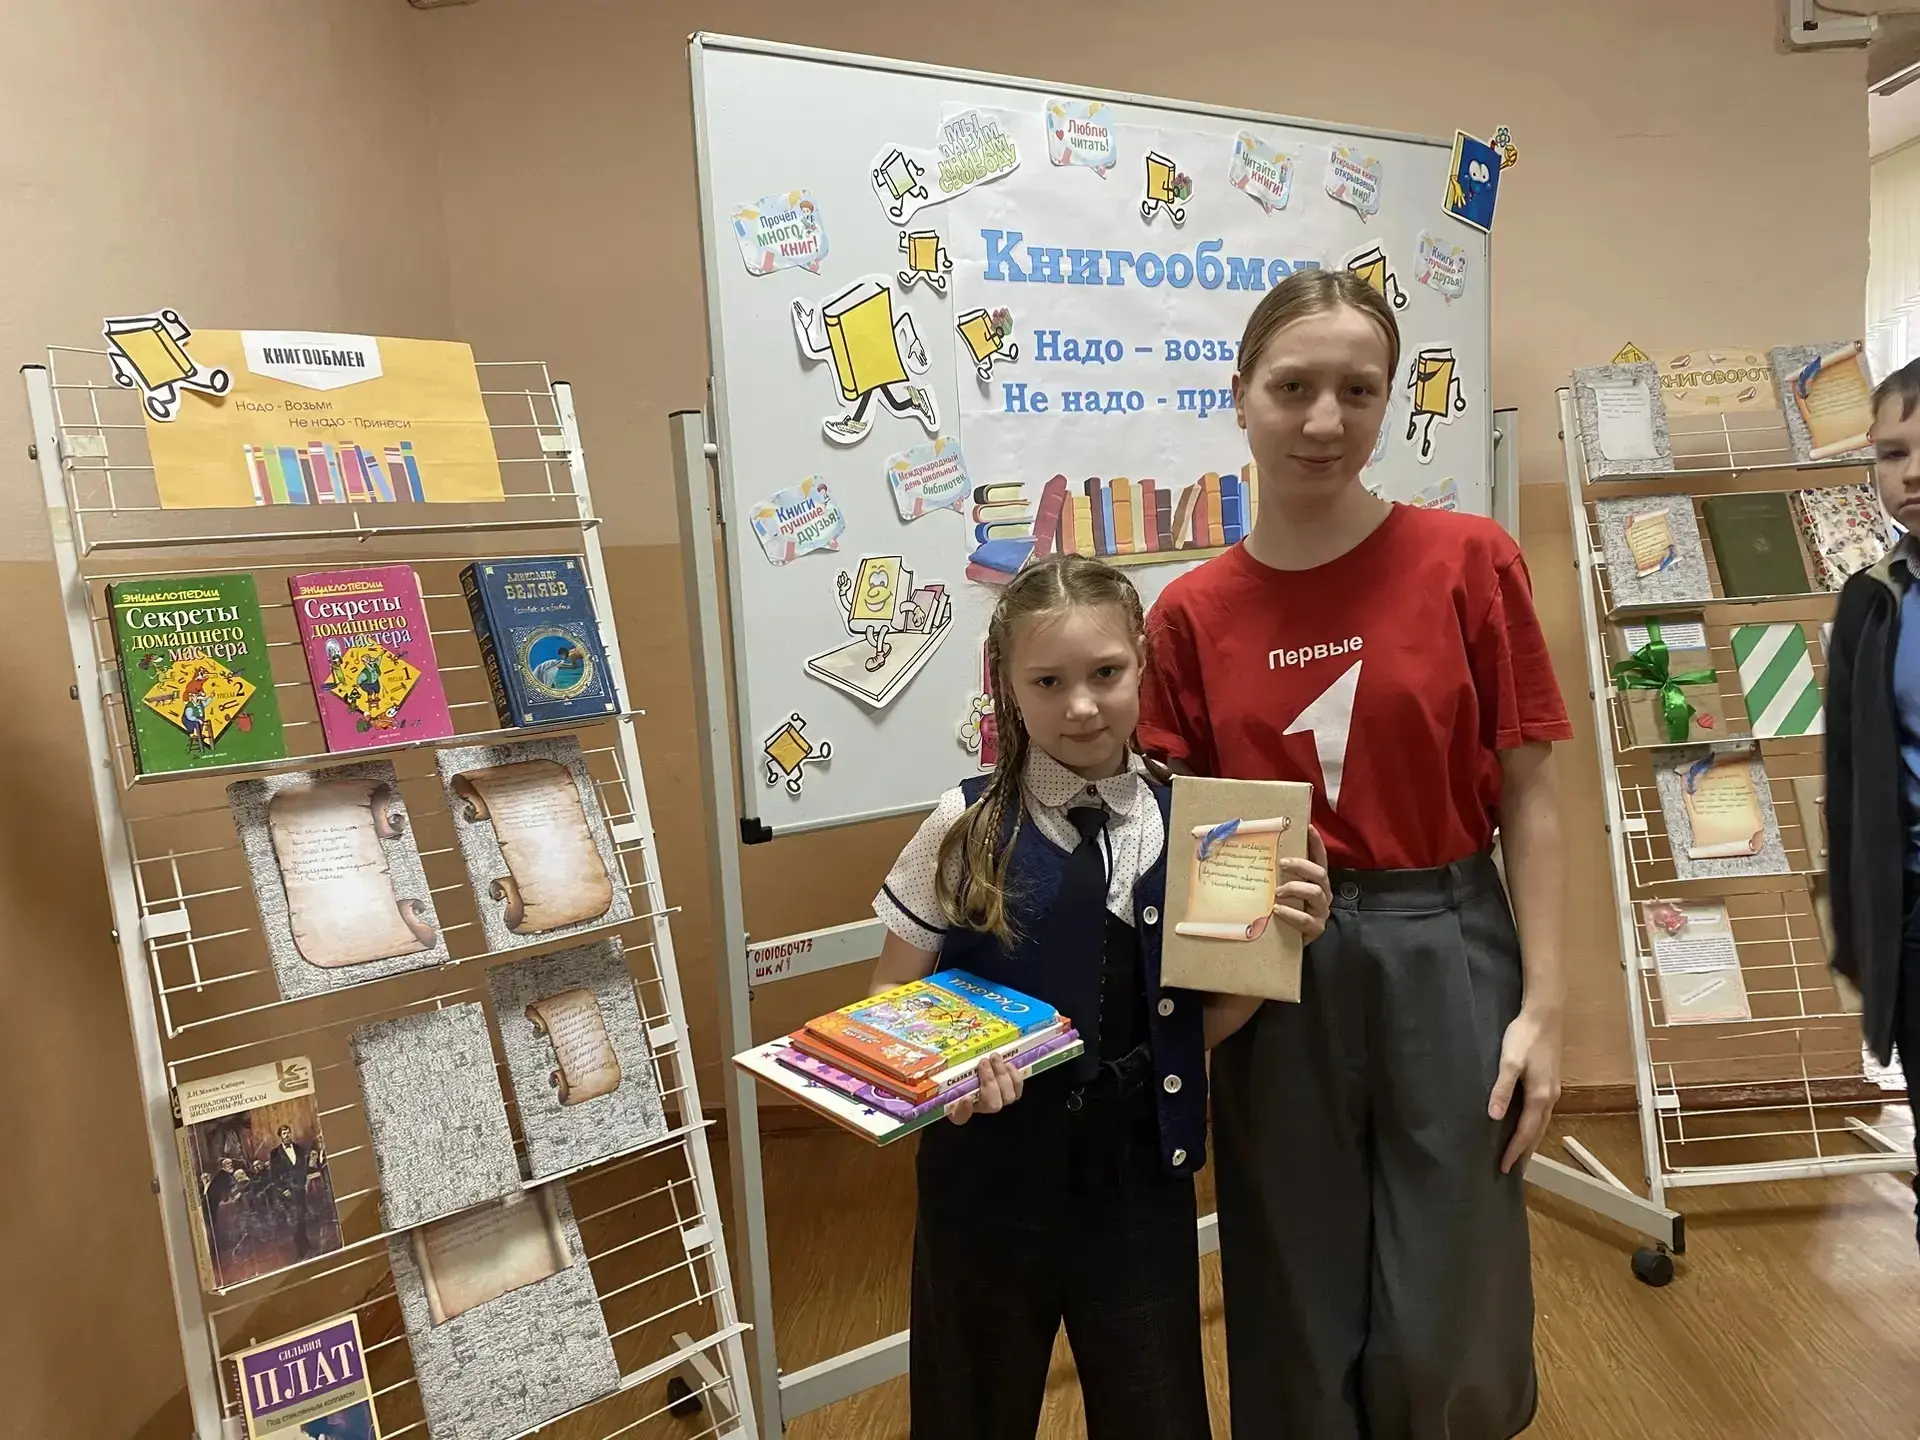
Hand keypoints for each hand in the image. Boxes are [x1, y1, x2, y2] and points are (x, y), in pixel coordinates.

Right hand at [947, 1052, 1022, 1125]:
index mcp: (960, 1109)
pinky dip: (1014, 1075)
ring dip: (1002, 1075)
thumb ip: (947, 1084)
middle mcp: (981, 1108)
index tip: (965, 1097)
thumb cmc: (955, 1078)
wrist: (968, 1069)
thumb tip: (964, 1096)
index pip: (960, 1117)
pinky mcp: (1011, 1091)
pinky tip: (1007, 1064)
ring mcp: (998, 1101)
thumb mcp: (949, 1081)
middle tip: (983, 1062)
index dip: (964, 1110)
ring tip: (994, 1058)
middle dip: (989, 1082)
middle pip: (992, 1104)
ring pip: (1008, 1097)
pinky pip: (1018, 1089)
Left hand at [1271, 826, 1331, 943]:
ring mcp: (1321, 911)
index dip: (1316, 843)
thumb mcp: (1285, 891)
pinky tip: (1277, 910)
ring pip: (1315, 893)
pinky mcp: (1316, 928)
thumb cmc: (1286, 911)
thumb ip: (1280, 877)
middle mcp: (1323, 894)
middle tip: (1282, 863)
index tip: (1308, 827)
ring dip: (1295, 888)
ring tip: (1277, 892)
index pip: (1320, 859)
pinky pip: (1306, 919)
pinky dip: (1290, 913)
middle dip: (1301, 865)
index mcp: (1316, 882)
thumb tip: (1260, 856)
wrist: (1291, 943)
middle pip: (1319, 873)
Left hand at [1488, 1007, 1562, 1173]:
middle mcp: (1550, 1098)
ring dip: (1531, 1140)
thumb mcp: (1509, 1062)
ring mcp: (1553, 1090)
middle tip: (1514, 1171)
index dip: (1515, 1151)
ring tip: (1520, 1154)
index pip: (1526, 1132)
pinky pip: (1543, 1113)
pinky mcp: (1551, 1082)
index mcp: (1540, 1096)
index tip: (1504, 1168)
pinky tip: (1526, 1125)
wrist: (1545, 1015)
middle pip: (1537, 1133)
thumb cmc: (1524, 1037)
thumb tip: (1494, 1117)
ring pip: (1542, 1124)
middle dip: (1525, 1152)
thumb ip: (1502, 1089)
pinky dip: (1535, 1125)